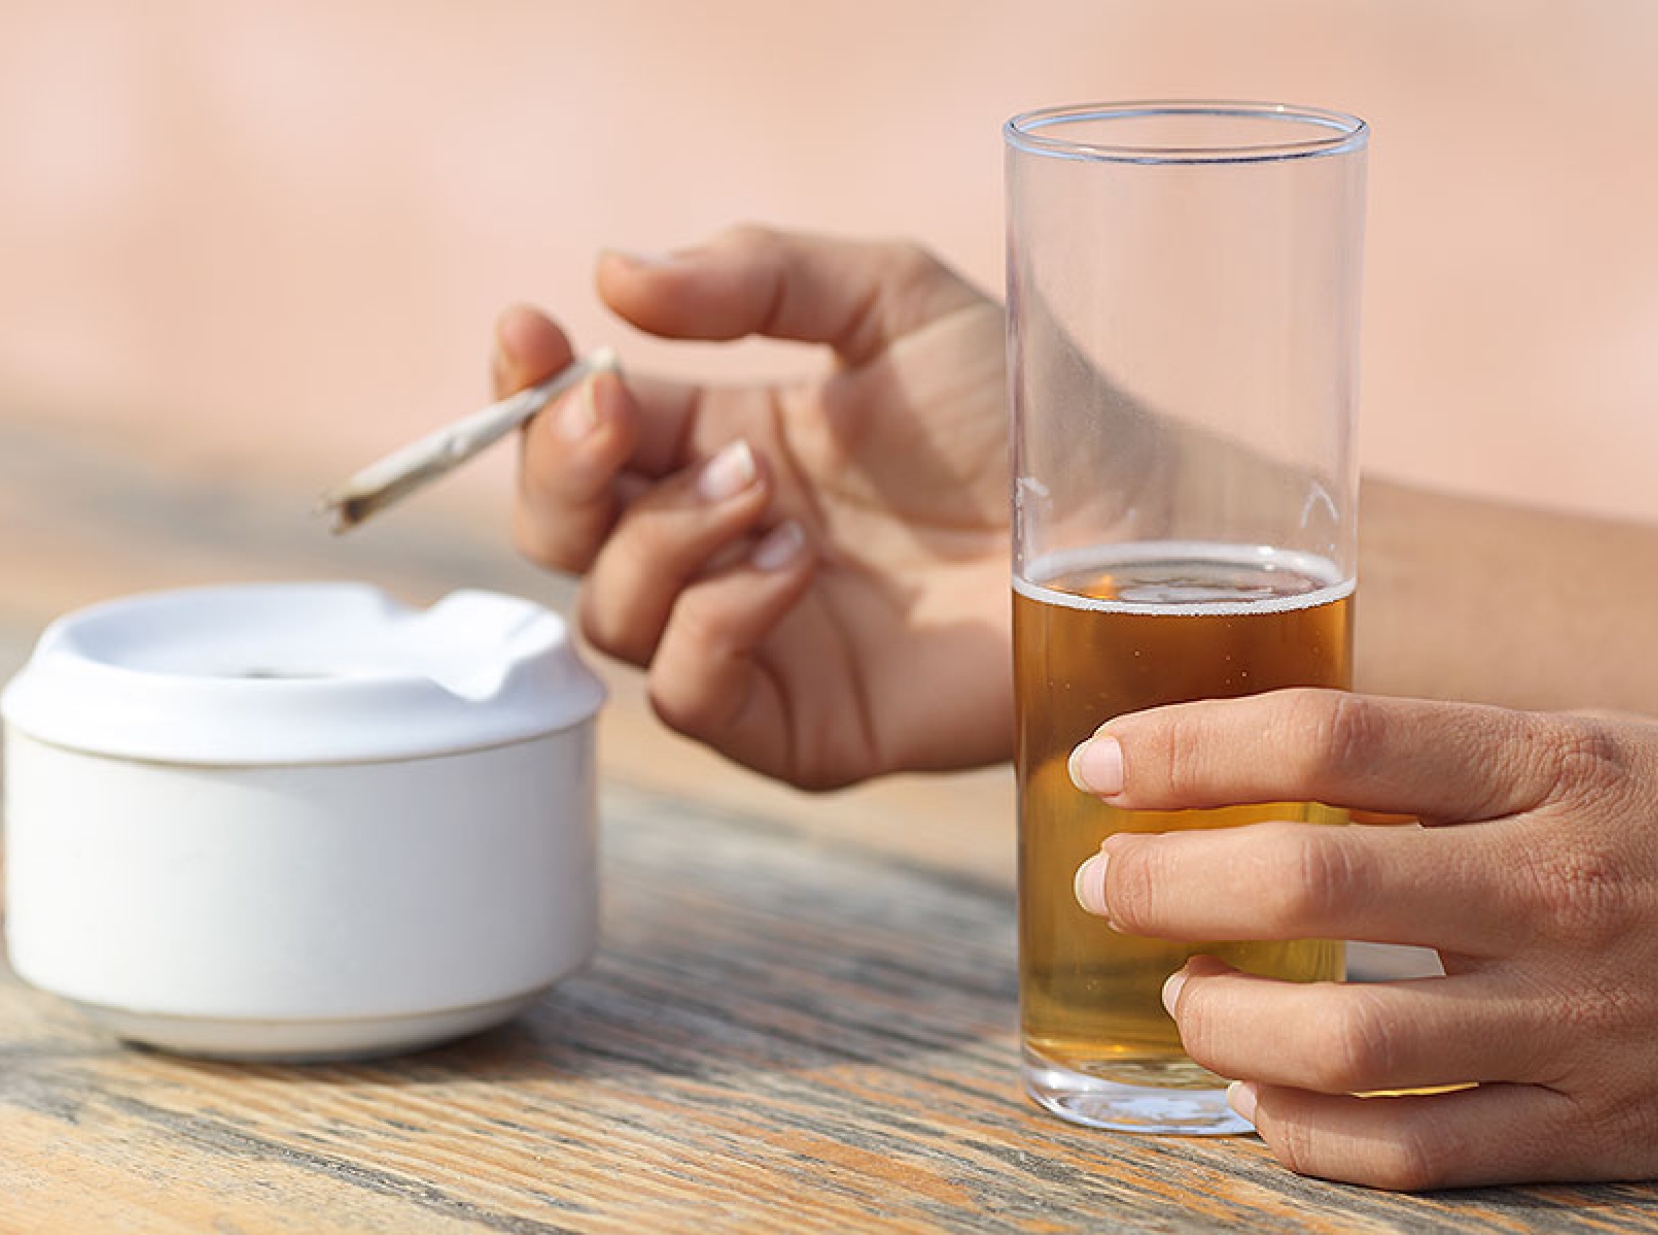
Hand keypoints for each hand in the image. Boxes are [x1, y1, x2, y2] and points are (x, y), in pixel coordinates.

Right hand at [494, 226, 1012, 787]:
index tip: (529, 331)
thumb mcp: (888, 299)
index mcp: (727, 444)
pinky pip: (688, 694)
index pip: (585, 429)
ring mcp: (757, 640)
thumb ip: (754, 277)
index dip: (533, 386)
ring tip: (767, 491)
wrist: (1128, 523)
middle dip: (560, 467)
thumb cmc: (1024, 411)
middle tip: (613, 408)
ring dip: (662, 536)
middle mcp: (723, 546)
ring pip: (610, 613)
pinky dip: (713, 623)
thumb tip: (609, 274)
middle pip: (562, 533)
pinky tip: (791, 565)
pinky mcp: (801, 724)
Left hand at [1068, 689, 1657, 1187]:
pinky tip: (1258, 1096)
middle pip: (1312, 887)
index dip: (1189, 748)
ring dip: (1223, 1025)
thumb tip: (1253, 757)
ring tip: (1183, 996)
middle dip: (1169, 886)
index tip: (1104, 762)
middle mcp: (1559, 890)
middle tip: (1109, 882)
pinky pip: (1419, 1156)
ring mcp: (1580, 1022)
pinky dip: (1307, 1135)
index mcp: (1552, 766)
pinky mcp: (1599, 1132)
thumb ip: (1436, 758)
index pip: (1329, 738)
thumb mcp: (1590, 748)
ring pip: (1350, 1046)